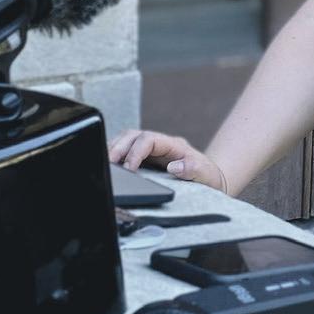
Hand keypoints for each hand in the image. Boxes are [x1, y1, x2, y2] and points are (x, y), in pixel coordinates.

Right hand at [108, 129, 229, 193]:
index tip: (128, 169)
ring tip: (103, 162)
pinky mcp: (145, 157)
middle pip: (133, 135)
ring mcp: (151, 149)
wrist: (210, 178)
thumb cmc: (207, 176)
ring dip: (113, 148)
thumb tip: (174, 167)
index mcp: (172, 144)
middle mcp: (159, 143)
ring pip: (126, 140)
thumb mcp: (205, 173)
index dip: (135, 152)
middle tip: (107, 163)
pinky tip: (108, 165)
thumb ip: (192, 168)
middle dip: (118, 147)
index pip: (148, 140)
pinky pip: (125, 150)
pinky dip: (115, 155)